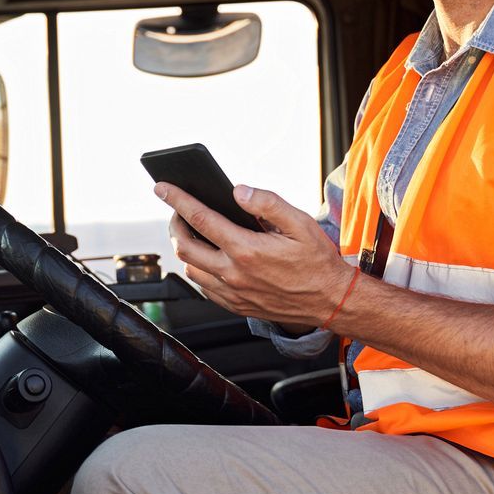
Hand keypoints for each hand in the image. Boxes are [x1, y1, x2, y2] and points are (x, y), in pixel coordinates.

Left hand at [154, 183, 352, 328]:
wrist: (331, 301)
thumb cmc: (318, 262)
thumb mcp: (300, 223)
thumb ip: (267, 203)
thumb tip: (238, 190)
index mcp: (246, 249)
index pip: (199, 218)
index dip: (176, 200)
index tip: (162, 187)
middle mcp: (234, 273)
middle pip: (184, 247)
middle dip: (175, 225)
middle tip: (178, 212)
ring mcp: (233, 293)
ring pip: (191, 269)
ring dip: (186, 249)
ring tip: (194, 234)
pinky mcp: (236, 305)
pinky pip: (204, 288)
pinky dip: (199, 270)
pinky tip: (210, 258)